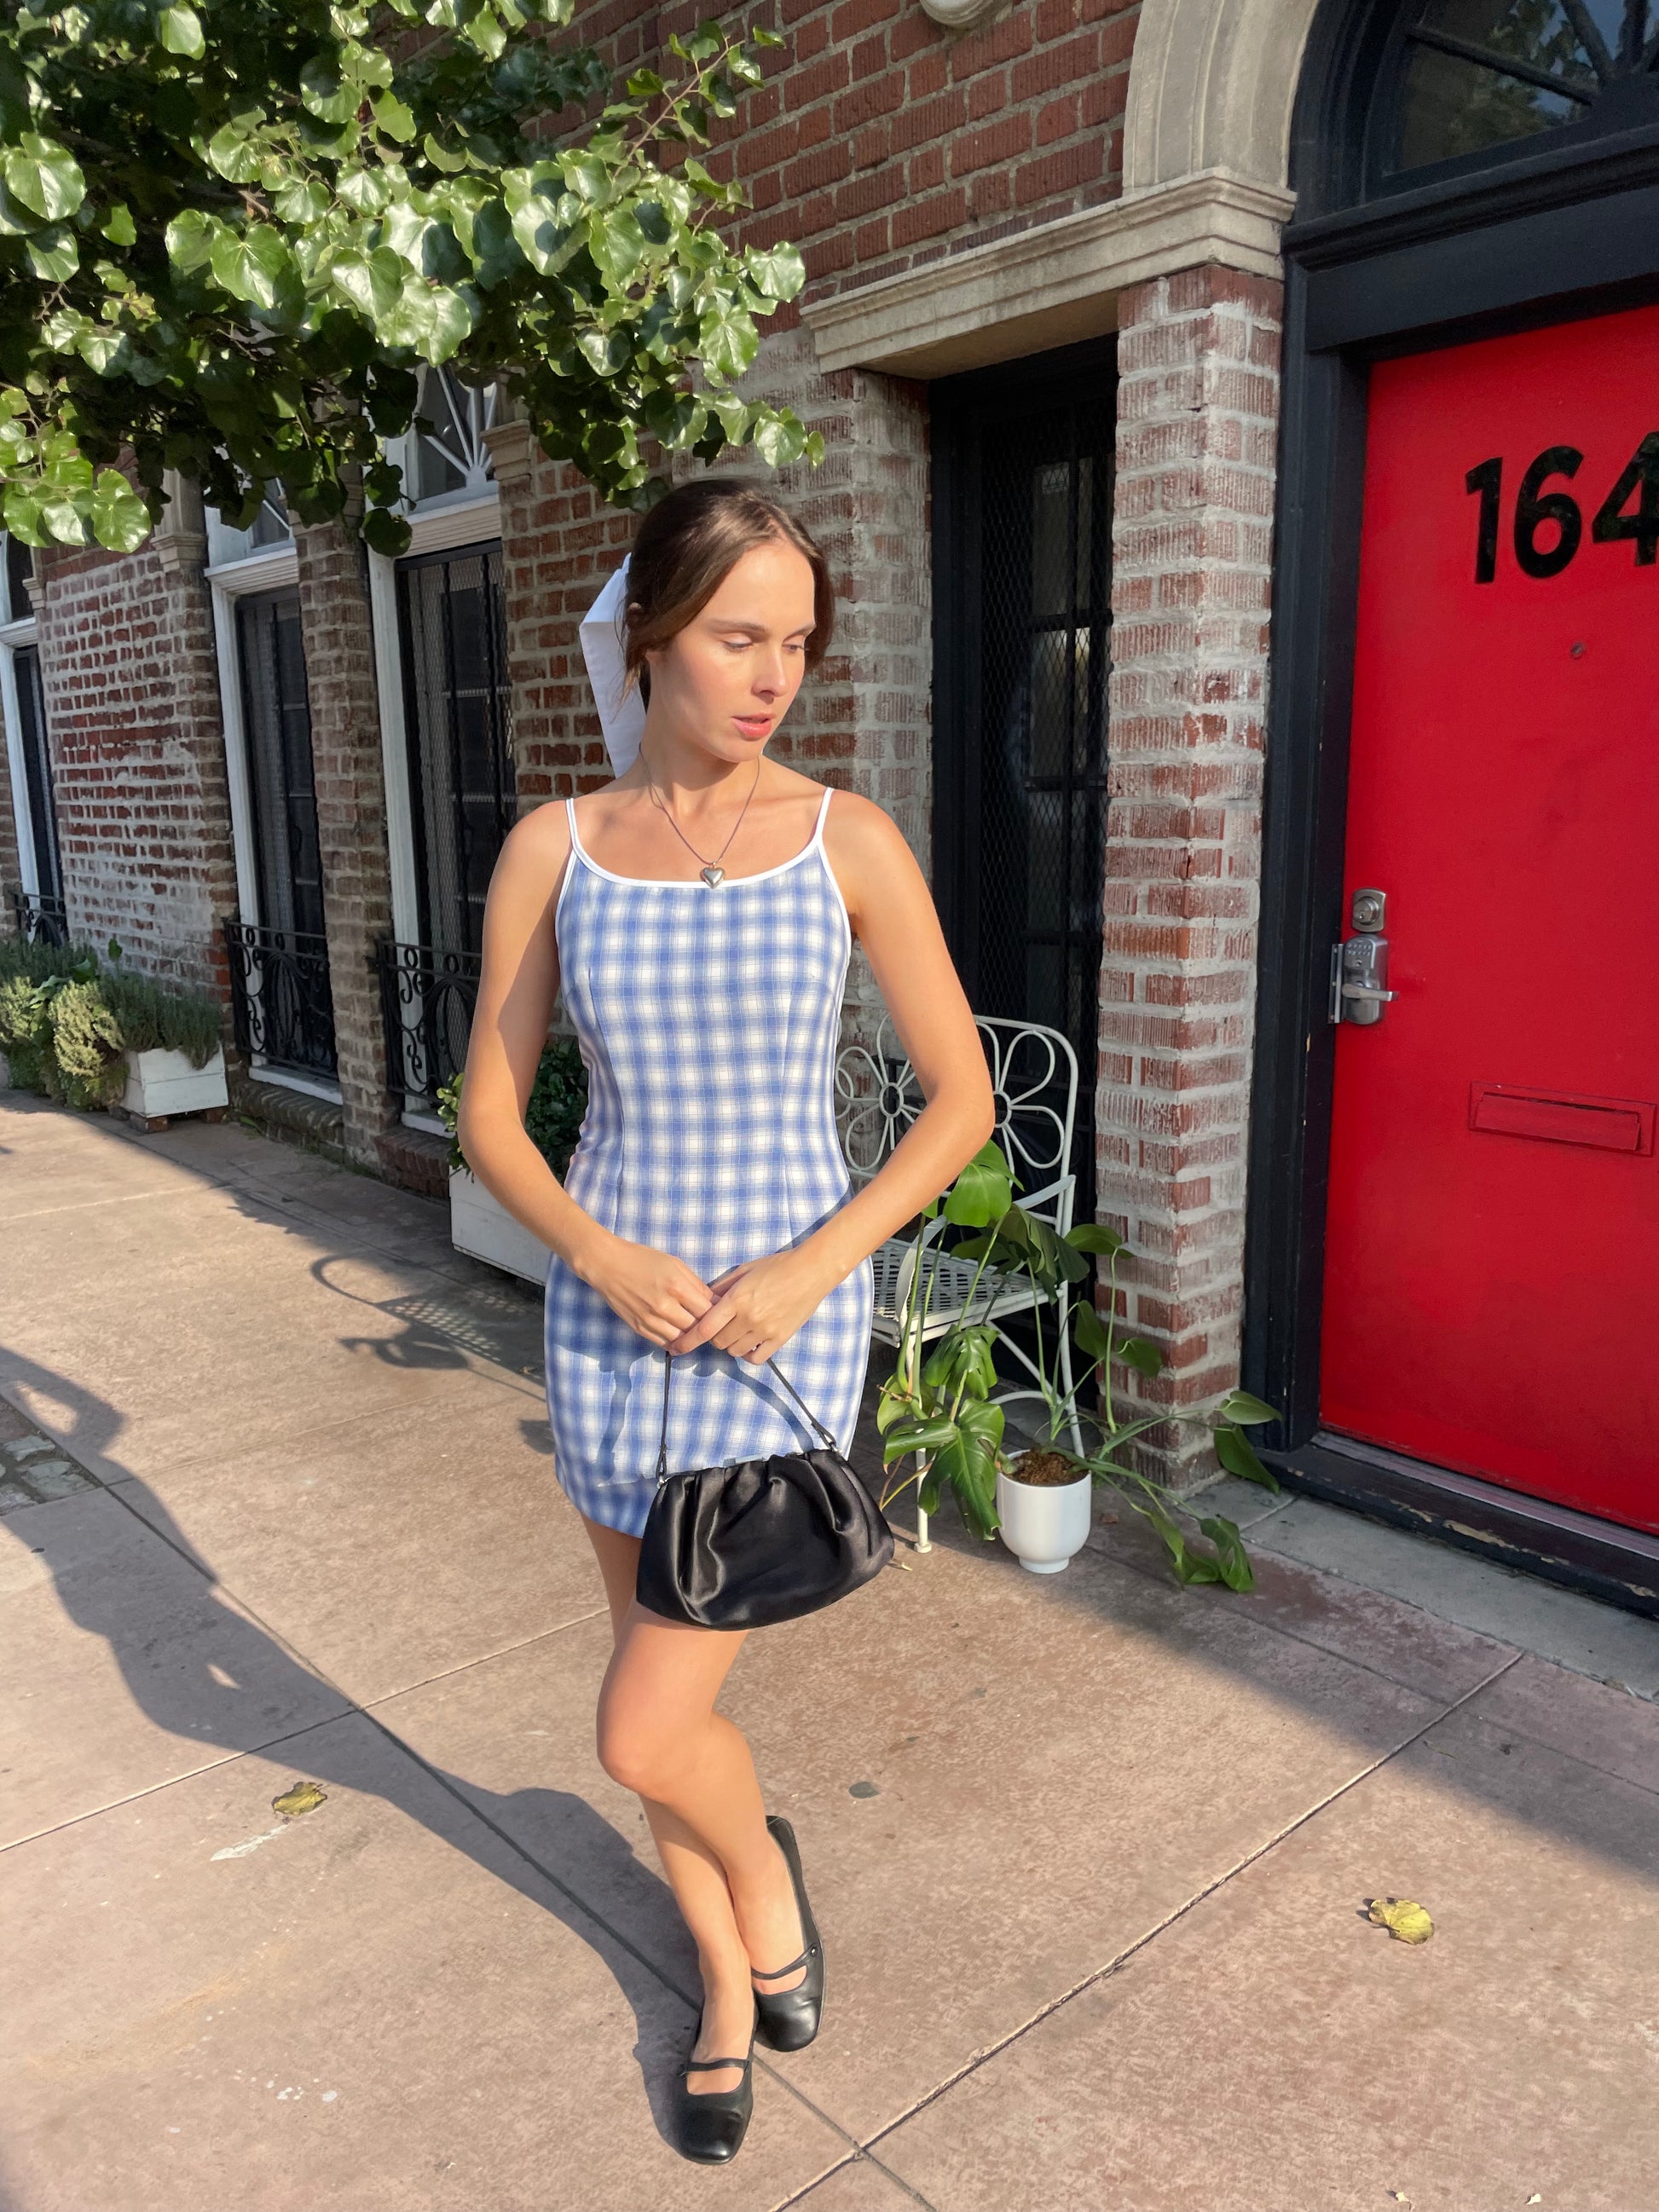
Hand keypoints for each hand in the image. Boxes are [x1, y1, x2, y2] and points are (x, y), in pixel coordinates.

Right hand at [573, 1231, 713, 1346]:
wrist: (608, 1265)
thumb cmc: (643, 1259)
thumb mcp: (675, 1264)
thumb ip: (696, 1285)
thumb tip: (714, 1302)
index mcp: (677, 1287)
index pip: (708, 1311)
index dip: (718, 1314)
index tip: (721, 1314)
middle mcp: (664, 1306)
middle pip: (696, 1328)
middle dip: (706, 1327)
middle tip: (711, 1325)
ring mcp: (650, 1320)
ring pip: (681, 1339)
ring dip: (691, 1336)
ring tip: (695, 1330)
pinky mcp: (639, 1328)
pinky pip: (663, 1343)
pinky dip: (674, 1341)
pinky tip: (679, 1334)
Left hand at [667, 1248, 838, 1363]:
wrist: (811, 1271)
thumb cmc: (777, 1266)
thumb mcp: (744, 1270)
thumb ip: (722, 1287)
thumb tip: (703, 1301)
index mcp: (736, 1299)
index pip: (705, 1328)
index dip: (688, 1340)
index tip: (677, 1348)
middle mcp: (748, 1317)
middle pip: (718, 1342)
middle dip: (715, 1336)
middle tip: (721, 1326)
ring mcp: (765, 1330)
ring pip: (735, 1351)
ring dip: (731, 1344)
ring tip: (738, 1331)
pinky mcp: (780, 1338)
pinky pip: (756, 1358)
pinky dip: (749, 1354)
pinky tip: (751, 1343)